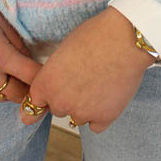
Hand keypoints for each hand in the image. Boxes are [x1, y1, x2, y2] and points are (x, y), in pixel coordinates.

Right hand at [0, 0, 41, 101]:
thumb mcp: (3, 22)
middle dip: (29, 91)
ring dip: (11, 92)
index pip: (31, 77)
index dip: (43, 78)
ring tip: (18, 82)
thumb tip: (30, 59)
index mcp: (1, 57)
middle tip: (36, 84)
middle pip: (16, 95)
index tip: (51, 77)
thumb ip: (19, 43)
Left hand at [19, 7, 154, 132]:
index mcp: (46, 83)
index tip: (53, 91)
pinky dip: (102, 114)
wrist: (125, 39)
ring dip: (86, 106)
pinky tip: (109, 94)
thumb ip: (54, 72)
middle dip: (67, 97)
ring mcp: (82, 113)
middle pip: (58, 109)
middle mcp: (60, 102)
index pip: (35, 102)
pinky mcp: (104, 118)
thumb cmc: (94, 36)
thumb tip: (56, 83)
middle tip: (83, 78)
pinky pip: (97, 125)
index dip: (46, 94)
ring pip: (79, 117)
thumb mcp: (64, 50)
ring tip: (100, 82)